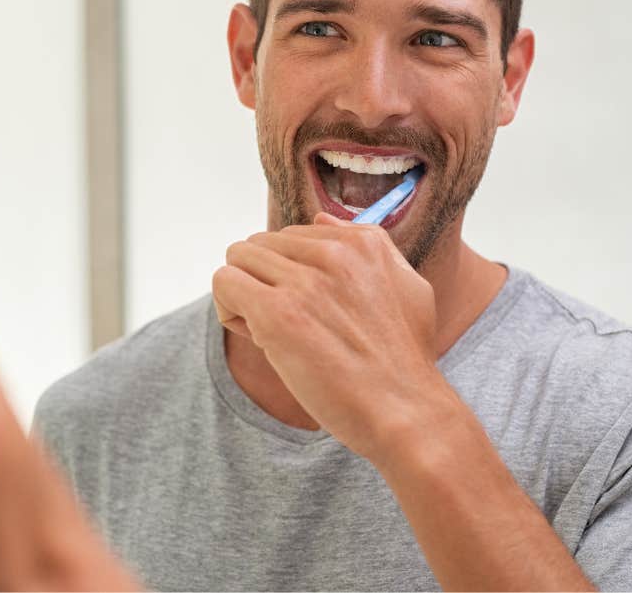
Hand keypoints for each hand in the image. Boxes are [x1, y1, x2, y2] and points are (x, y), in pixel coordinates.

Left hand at [212, 212, 439, 461]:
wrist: (406, 412)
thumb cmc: (404, 359)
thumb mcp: (406, 285)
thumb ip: (368, 245)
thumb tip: (320, 218)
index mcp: (362, 242)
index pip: (292, 236)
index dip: (290, 273)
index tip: (307, 308)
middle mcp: (333, 253)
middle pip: (260, 244)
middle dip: (263, 281)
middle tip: (285, 323)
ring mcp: (304, 281)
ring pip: (238, 258)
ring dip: (244, 295)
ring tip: (269, 331)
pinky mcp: (278, 313)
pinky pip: (225, 283)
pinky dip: (228, 309)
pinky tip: (256, 337)